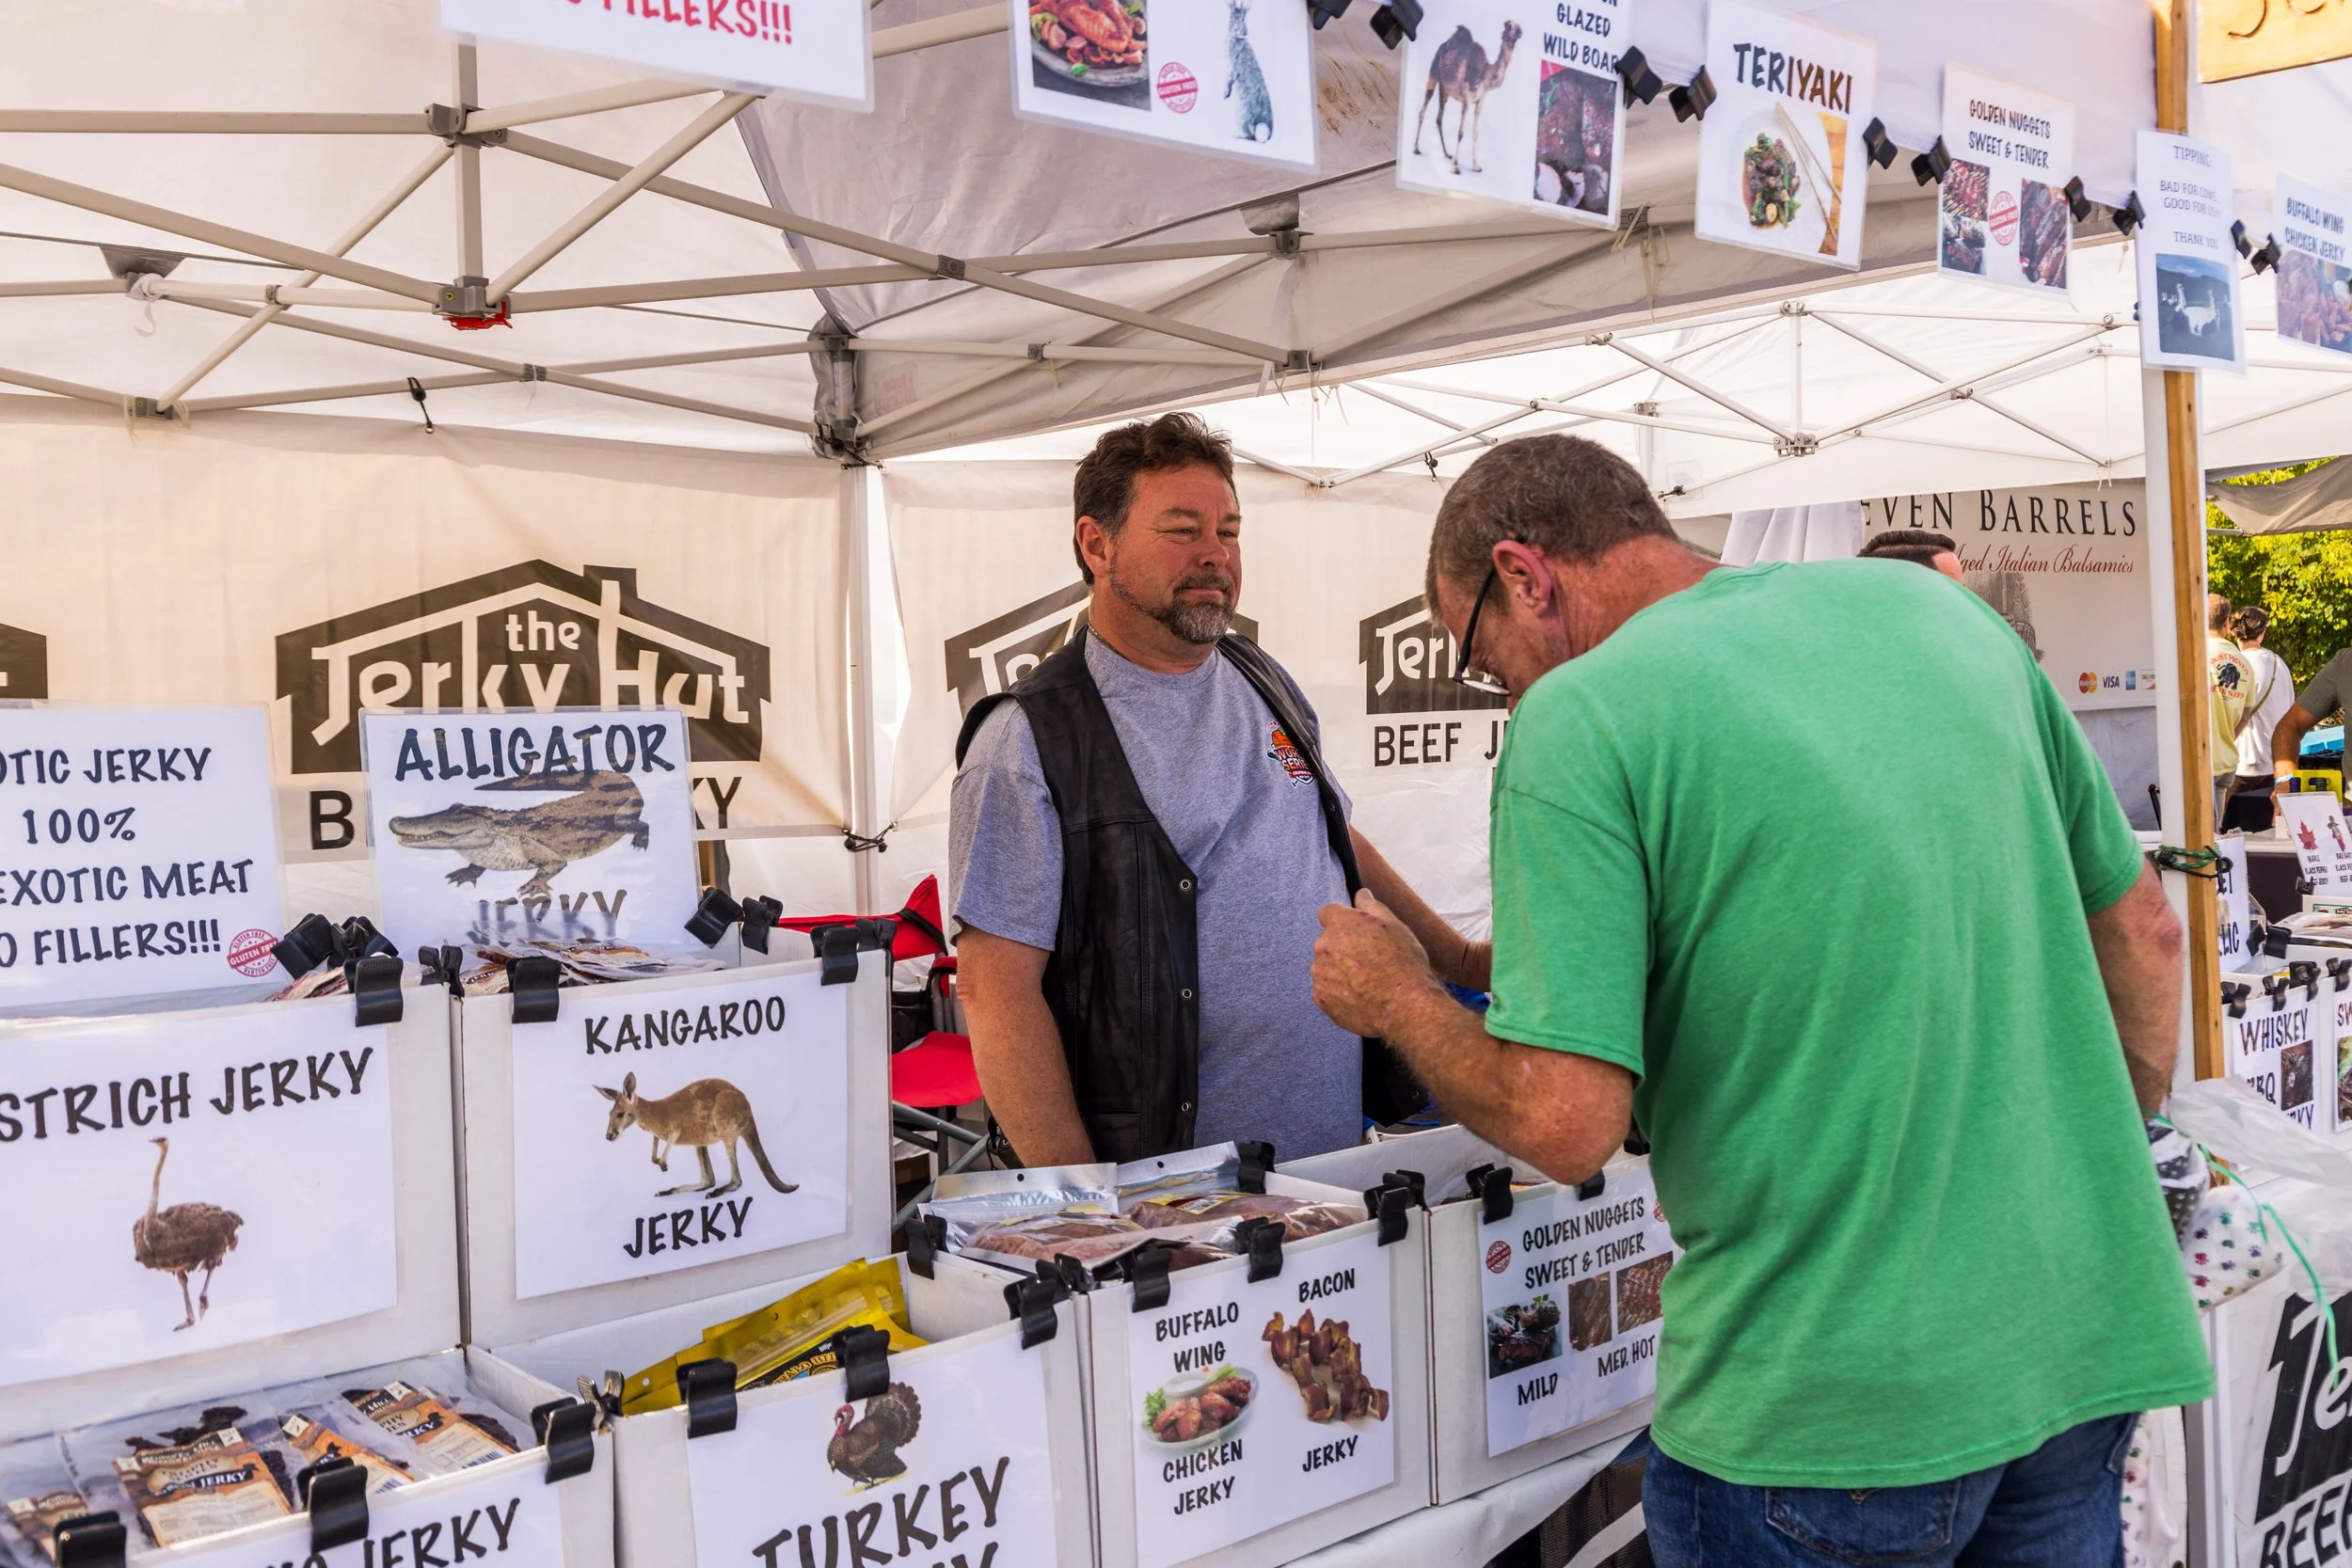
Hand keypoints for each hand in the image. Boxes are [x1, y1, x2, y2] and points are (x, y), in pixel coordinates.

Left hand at [1313, 890, 1442, 1037]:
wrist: (1404, 1005)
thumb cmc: (1403, 962)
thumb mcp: (1394, 925)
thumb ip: (1371, 906)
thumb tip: (1360, 894)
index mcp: (1339, 924)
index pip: (1328, 912)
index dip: (1343, 921)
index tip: (1357, 932)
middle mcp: (1323, 946)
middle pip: (1327, 941)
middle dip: (1343, 947)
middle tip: (1370, 960)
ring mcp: (1320, 974)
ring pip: (1326, 966)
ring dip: (1340, 970)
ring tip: (1368, 981)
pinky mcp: (1321, 998)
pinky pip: (1326, 990)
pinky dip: (1339, 992)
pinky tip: (1361, 995)